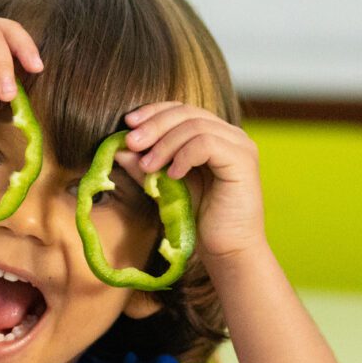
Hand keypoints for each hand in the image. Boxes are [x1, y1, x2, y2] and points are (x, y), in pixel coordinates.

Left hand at [122, 102, 265, 261]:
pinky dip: (184, 156)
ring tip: (147, 166)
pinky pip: (207, 144)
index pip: (181, 110)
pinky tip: (172, 175)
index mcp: (213, 136)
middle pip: (187, 113)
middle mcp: (229, 135)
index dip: (154, 112)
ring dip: (165, 144)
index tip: (128, 123)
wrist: (227, 252)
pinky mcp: (243, 161)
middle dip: (154, 125)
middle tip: (131, 142)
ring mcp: (239, 146)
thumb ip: (145, 167)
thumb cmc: (197, 221)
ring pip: (195, 126)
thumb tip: (118, 148)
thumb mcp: (164, 188)